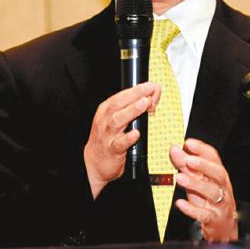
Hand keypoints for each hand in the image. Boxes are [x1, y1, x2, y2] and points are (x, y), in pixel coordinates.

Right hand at [84, 82, 160, 198]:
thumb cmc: (109, 137)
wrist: (95, 162)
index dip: (135, 90)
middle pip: (118, 104)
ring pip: (118, 120)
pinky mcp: (111, 150)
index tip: (149, 86)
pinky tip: (136, 133)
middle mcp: (105, 120)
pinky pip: (119, 143)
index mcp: (106, 110)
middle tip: (149, 89)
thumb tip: (153, 94)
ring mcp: (107, 135)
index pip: (120, 96)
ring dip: (132, 111)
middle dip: (135, 95)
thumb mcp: (119, 119)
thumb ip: (135, 106)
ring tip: (145, 104)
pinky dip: (128, 138)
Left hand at [170, 138, 237, 242]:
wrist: (222, 227)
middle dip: (204, 165)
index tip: (188, 143)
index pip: (214, 157)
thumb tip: (174, 149)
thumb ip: (185, 165)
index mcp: (218, 174)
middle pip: (218, 173)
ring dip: (195, 184)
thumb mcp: (197, 180)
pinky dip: (192, 209)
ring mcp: (220, 203)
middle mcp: (222, 187)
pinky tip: (180, 204)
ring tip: (179, 178)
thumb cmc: (209, 200)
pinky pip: (204, 214)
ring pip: (212, 192)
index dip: (202, 149)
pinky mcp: (214, 219)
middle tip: (188, 160)